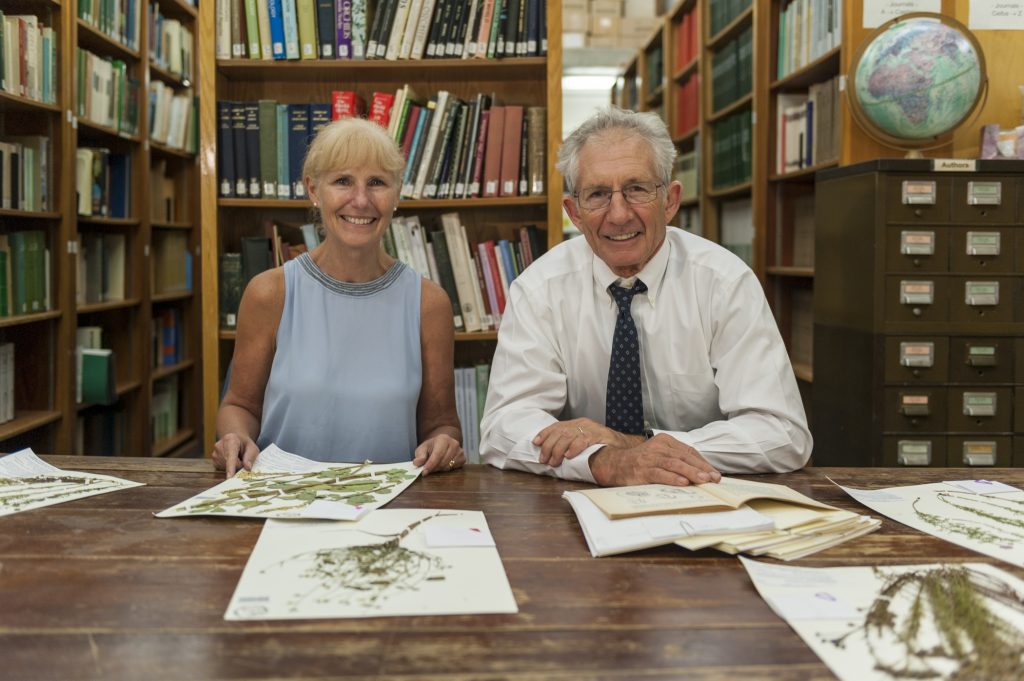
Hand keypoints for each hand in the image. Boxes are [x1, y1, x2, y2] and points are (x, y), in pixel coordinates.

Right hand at [211, 433, 259, 477]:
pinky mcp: (214, 460)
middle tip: (243, 459)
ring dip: (233, 467)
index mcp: (230, 440)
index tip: (230, 477)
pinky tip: (231, 461)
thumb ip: (250, 457)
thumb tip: (247, 468)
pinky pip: (222, 469)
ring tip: (237, 458)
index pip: (230, 456)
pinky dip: (229, 468)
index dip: (230, 468)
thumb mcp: (252, 448)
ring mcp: (215, 453)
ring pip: (225, 468)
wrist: (236, 440)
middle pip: (229, 464)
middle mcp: (219, 446)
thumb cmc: (245, 444)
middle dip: (238, 465)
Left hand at [414, 434, 464, 474]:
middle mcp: (454, 443)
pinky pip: (454, 468)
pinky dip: (447, 469)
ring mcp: (460, 450)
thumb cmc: (431, 447)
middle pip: (443, 461)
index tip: (424, 472)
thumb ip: (420, 456)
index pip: (437, 454)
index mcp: (443, 438)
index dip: (430, 464)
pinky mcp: (463, 458)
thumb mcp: (422, 449)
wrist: (442, 444)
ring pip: (448, 466)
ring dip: (440, 469)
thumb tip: (417, 463)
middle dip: (434, 468)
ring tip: (435, 465)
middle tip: (427, 469)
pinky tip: (443, 465)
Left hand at [533, 418, 643, 467]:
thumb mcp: (584, 442)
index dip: (545, 434)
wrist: (624, 446)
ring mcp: (591, 428)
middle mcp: (583, 424)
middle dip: (549, 446)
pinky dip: (574, 448)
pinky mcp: (599, 435)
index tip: (535, 443)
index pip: (557, 426)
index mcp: (577, 424)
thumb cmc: (602, 447)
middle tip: (544, 459)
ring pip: (569, 436)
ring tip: (554, 461)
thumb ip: (570, 444)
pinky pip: (584, 440)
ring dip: (558, 450)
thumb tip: (551, 454)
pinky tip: (569, 456)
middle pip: (560, 432)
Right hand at [589, 434, 721, 486]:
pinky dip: (673, 478)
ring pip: (675, 464)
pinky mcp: (642, 470)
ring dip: (691, 472)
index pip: (688, 451)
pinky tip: (683, 483)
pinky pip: (660, 474)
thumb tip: (701, 474)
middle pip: (684, 457)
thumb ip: (676, 461)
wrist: (614, 464)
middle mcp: (658, 447)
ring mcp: (650, 458)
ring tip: (703, 480)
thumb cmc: (641, 462)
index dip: (703, 463)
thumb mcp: (659, 455)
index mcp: (665, 441)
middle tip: (714, 478)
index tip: (714, 474)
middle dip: (701, 468)